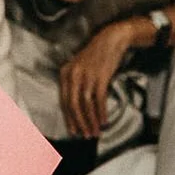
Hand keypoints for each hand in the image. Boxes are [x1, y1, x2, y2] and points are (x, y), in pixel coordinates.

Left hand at [58, 20, 140, 138]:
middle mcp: (73, 75)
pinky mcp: (100, 76)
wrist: (111, 39)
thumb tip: (76, 107)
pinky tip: (103, 120)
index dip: (69, 118)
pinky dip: (101, 111)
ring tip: (95, 131)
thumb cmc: (95, 55)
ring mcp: (86, 75)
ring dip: (91, 120)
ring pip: (86, 104)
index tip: (74, 131)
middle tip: (85, 135)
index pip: (64, 101)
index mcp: (65, 73)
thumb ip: (75, 83)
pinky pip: (99, 99)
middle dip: (80, 123)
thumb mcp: (79, 67)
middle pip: (73, 105)